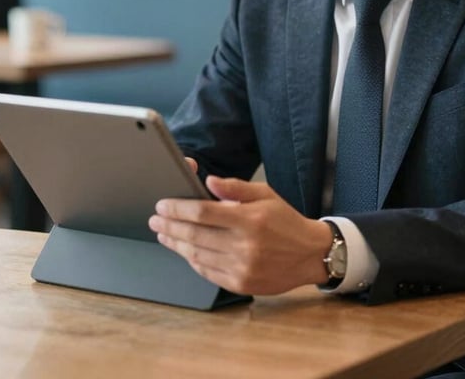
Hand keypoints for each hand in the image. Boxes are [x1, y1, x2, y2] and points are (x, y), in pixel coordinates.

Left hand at [149, 176, 332, 295]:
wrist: (309, 254)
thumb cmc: (285, 220)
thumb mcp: (265, 194)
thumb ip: (235, 187)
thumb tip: (208, 181)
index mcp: (249, 219)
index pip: (203, 212)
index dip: (178, 209)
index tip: (162, 205)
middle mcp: (245, 245)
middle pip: (195, 235)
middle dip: (170, 226)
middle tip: (155, 219)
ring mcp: (242, 267)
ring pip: (197, 255)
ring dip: (176, 244)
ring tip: (164, 234)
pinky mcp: (241, 284)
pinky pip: (207, 272)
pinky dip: (192, 260)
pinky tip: (184, 251)